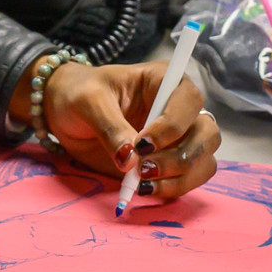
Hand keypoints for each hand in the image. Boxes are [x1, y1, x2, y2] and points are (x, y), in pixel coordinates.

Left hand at [10, 57, 220, 199]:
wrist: (64, 111)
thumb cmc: (78, 94)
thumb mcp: (87, 102)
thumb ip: (110, 127)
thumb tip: (130, 161)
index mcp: (163, 81)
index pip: (189, 101)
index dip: (172, 126)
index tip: (141, 145)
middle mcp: (179, 109)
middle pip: (207, 135)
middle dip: (181, 157)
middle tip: (144, 169)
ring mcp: (177, 138)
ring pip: (203, 162)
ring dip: (179, 178)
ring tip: (142, 184)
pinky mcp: (168, 163)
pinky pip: (187, 180)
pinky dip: (171, 190)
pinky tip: (142, 190)